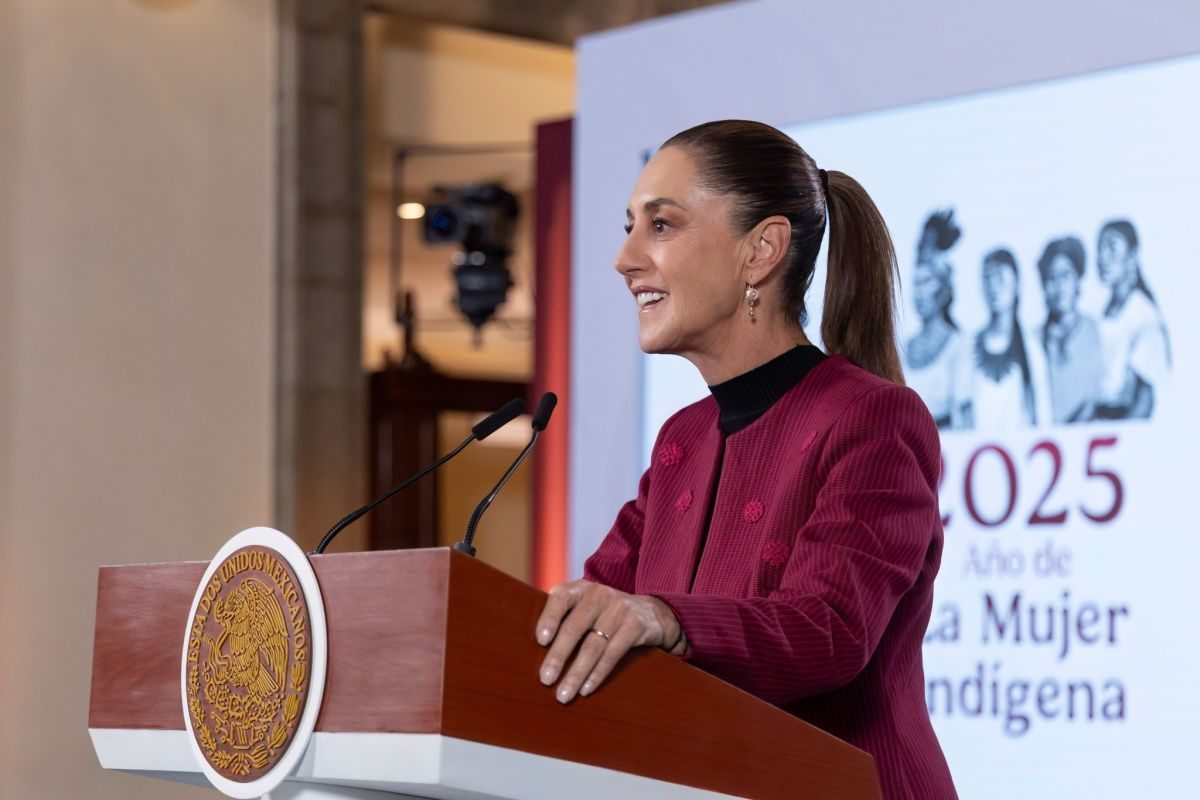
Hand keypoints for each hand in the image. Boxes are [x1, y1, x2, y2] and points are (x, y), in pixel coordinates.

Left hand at [535, 579, 682, 703]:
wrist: (651, 612)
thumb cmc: (605, 614)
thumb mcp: (586, 606)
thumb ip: (564, 617)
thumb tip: (528, 649)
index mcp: (581, 588)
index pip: (561, 597)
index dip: (549, 618)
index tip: (540, 641)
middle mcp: (600, 595)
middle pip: (575, 627)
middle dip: (558, 656)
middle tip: (545, 679)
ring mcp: (619, 609)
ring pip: (593, 646)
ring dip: (576, 673)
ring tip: (563, 694)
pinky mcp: (636, 626)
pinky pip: (613, 654)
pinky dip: (597, 674)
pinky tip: (586, 689)